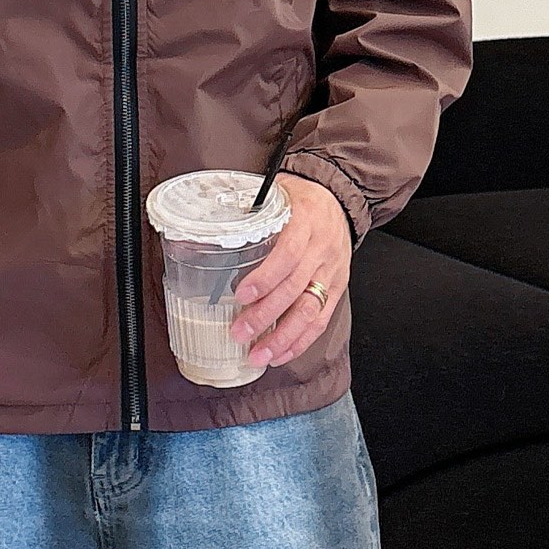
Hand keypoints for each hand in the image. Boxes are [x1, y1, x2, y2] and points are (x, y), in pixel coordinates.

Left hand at [228, 174, 352, 367]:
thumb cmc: (301, 196)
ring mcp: (331, 271)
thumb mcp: (277, 194)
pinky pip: (321, 319)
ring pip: (309, 310)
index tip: (241, 295)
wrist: (340, 197)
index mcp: (305, 222)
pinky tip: (281, 354)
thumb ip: (251, 213)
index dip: (265, 278)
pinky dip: (301, 340)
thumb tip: (209, 230)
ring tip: (258, 355)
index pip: (288, 254)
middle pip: (295, 288)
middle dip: (266, 315)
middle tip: (240, 333)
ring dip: (283, 337)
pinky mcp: (337, 287)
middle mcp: (321, 250)